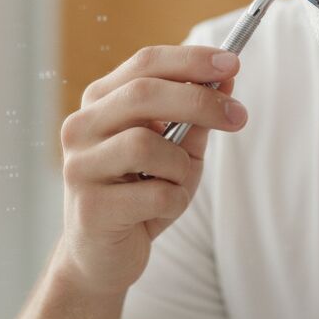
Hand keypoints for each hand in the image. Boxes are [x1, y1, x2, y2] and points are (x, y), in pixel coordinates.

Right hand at [56, 46, 246, 295]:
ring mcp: (80, 166)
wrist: (101, 258)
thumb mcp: (177, 153)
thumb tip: (226, 79)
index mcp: (100, 103)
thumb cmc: (141, 197)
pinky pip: (155, 194)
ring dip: (180, 167)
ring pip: (147, 145)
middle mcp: (81, 127)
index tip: (233, 63)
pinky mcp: (90, 207)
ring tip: (175, 185)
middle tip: (238, 117)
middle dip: (199, 101)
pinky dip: (174, 201)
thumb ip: (196, 118)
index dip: (191, 60)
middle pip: (144, 94)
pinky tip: (158, 212)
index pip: (145, 64)